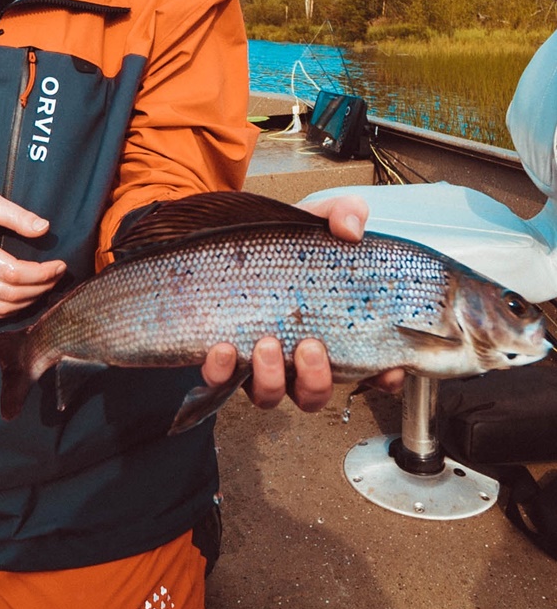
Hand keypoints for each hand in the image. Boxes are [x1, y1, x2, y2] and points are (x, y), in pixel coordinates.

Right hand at [0, 189, 64, 318]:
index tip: (60, 264)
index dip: (42, 273)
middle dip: (41, 287)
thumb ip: (15, 215)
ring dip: (29, 301)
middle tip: (58, 274)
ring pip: (0, 309)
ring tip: (46, 284)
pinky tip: (25, 295)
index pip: (14, 274)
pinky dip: (10, 309)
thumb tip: (44, 228)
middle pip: (10, 295)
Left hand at [200, 193, 403, 410]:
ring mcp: (259, 362)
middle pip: (315, 393)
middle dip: (316, 379)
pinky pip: (221, 381)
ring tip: (266, 344)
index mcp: (330, 331)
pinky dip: (222, 370)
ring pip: (271, 395)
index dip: (383, 378)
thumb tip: (351, 228)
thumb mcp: (315, 220)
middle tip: (310, 346)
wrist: (227, 238)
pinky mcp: (221, 360)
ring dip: (272, 378)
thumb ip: (342, 214)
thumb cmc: (281, 240)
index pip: (367, 370)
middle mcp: (296, 356)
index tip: (387, 371)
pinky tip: (222, 348)